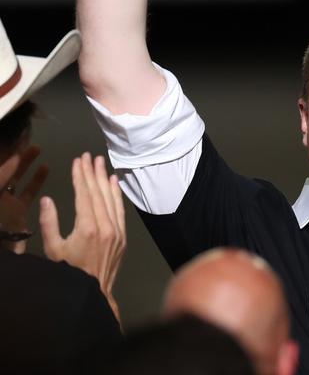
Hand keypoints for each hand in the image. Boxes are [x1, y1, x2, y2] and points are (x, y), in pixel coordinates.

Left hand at [0, 145, 48, 252]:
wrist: (3, 259)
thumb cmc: (0, 226)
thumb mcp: (1, 195)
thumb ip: (3, 176)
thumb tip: (14, 157)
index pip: (1, 170)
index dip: (7, 155)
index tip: (17, 139)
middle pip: (6, 172)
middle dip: (15, 155)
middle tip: (27, 140)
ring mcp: (6, 205)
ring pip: (16, 178)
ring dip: (26, 164)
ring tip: (37, 149)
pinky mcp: (18, 214)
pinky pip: (27, 192)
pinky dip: (36, 180)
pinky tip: (46, 168)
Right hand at [39, 153, 125, 322]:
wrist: (93, 291)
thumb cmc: (68, 271)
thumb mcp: (52, 249)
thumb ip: (49, 223)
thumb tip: (47, 200)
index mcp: (87, 228)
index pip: (84, 195)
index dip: (81, 176)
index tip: (79, 161)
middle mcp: (105, 226)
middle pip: (99, 193)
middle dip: (93, 173)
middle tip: (90, 156)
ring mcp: (117, 231)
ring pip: (111, 199)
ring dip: (105, 179)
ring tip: (101, 164)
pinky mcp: (123, 236)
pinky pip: (120, 210)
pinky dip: (117, 195)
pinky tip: (115, 183)